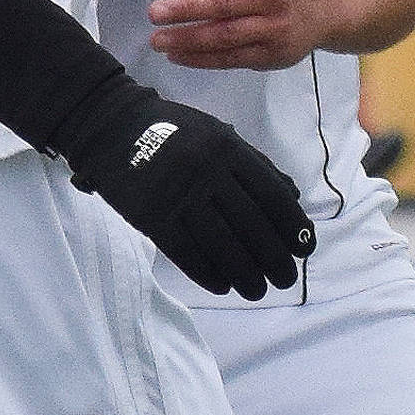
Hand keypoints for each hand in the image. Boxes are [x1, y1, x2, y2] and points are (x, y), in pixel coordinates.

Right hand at [49, 70, 312, 298]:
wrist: (111, 124)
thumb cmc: (171, 129)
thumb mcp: (216, 133)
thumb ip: (255, 163)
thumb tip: (293, 198)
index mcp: (227, 147)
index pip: (272, 196)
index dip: (293, 228)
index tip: (304, 250)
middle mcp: (207, 171)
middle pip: (252, 227)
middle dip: (275, 260)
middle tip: (285, 279)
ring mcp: (178, 194)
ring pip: (223, 247)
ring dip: (246, 276)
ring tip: (256, 290)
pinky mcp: (152, 216)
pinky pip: (188, 255)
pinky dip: (209, 275)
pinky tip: (222, 285)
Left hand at [146, 0, 333, 69]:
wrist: (329, 2)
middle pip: (222, 5)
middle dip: (184, 10)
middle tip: (154, 14)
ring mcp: (275, 29)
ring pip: (225, 37)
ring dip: (187, 40)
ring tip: (159, 40)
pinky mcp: (274, 56)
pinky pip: (232, 59)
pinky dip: (202, 59)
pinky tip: (178, 55)